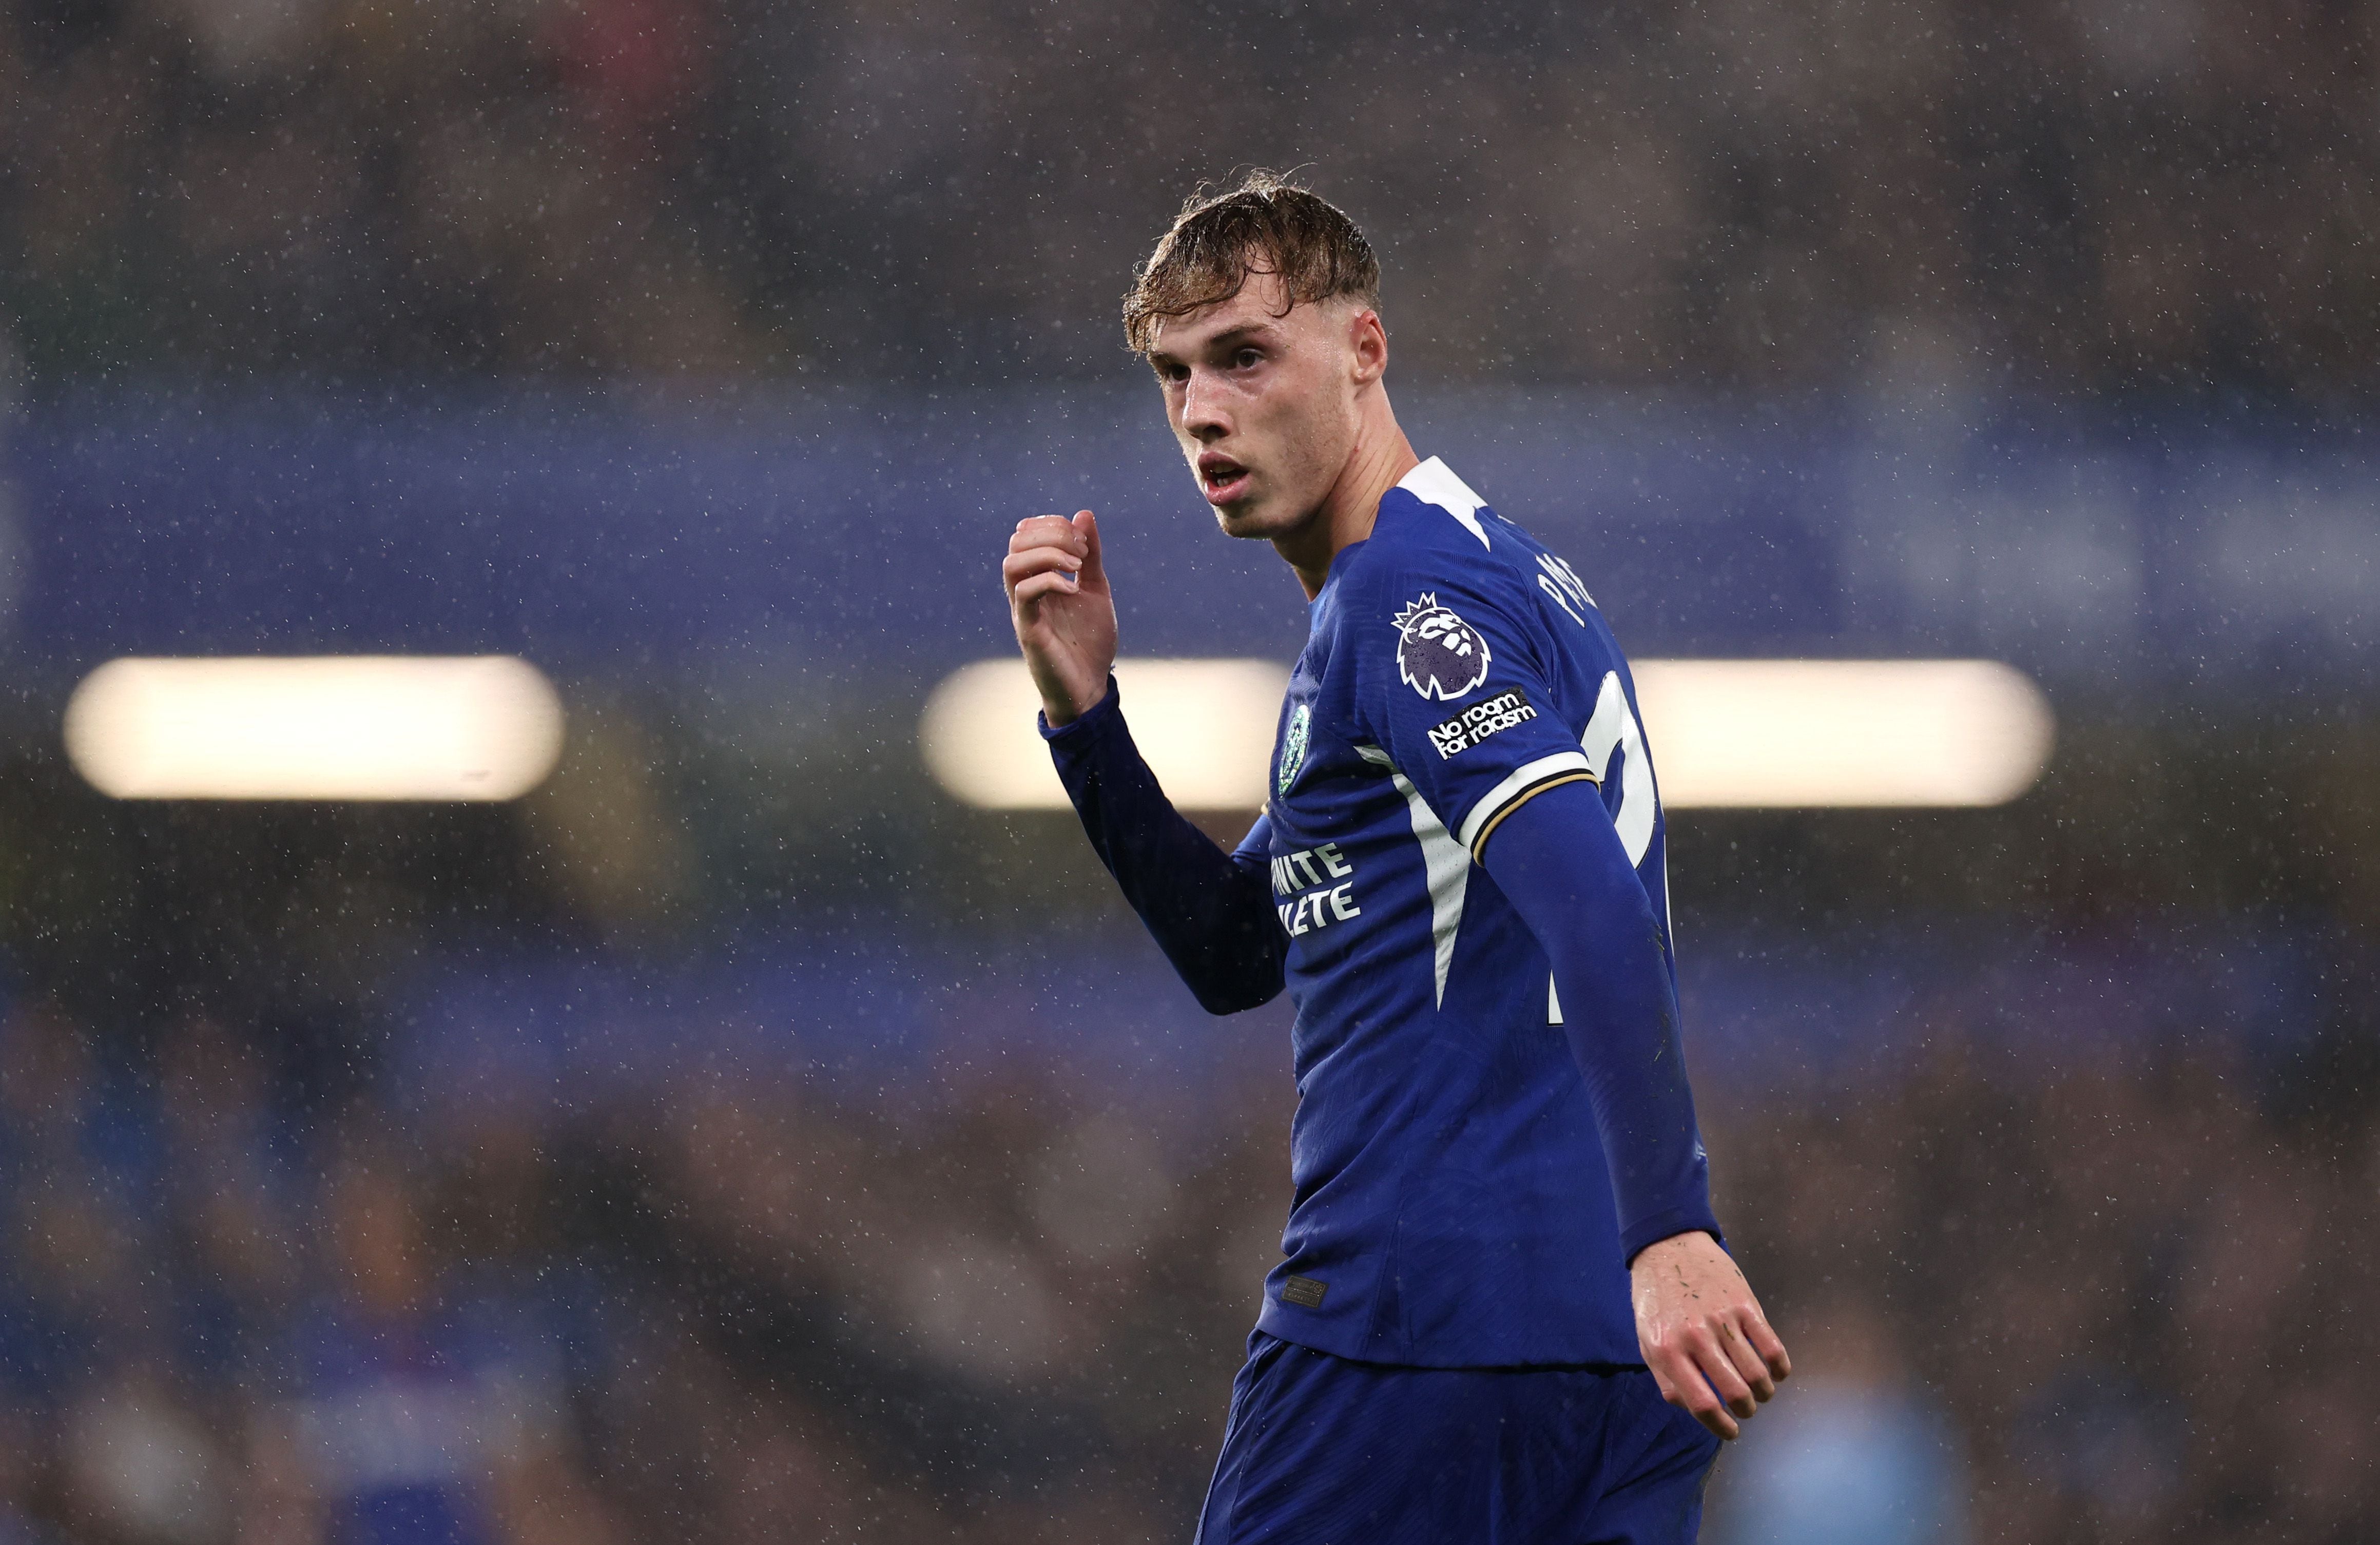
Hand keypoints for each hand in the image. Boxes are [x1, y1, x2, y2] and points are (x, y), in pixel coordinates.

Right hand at [1003, 510, 1116, 725]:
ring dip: (1047, 554)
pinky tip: (1073, 590)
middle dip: (1051, 534)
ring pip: (1012, 564)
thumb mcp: (1096, 589)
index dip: (1052, 524)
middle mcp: (1024, 591)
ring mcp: (1023, 610)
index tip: (1083, 541)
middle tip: (1081, 553)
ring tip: (1076, 567)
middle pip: (1016, 543)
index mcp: (1038, 578)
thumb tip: (1083, 514)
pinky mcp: (1029, 630)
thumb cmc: (1090, 642)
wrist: (1090, 687)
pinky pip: (1024, 593)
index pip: (1026, 534)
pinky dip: (1049, 581)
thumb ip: (1090, 555)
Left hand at [1631, 1230, 1790, 1440]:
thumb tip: (1696, 1411)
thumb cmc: (1655, 1299)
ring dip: (1764, 1392)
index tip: (1731, 1432)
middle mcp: (1695, 1336)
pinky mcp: (1745, 1303)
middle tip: (1745, 1409)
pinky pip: (1772, 1347)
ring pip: (1758, 1374)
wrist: (1667, 1246)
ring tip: (1760, 1393)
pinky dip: (1780, 1368)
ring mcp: (1722, 1319)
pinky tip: (1775, 1372)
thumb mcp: (1646, 1341)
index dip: (1721, 1427)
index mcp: (1666, 1350)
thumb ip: (1667, 1379)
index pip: (1702, 1404)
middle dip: (1746, 1410)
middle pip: (1735, 1392)